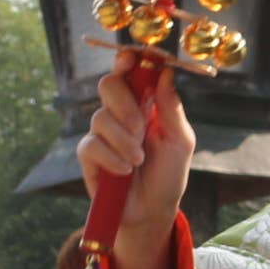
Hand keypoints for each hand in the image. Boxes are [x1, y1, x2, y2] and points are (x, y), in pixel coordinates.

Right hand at [79, 48, 196, 254]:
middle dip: (124, 104)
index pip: (130, 72)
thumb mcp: (180, 141)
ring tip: (138, 161)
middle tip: (141, 126)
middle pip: (107, 84)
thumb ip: (172, 108)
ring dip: (124, 140)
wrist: (153, 211)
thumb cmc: (168, 174)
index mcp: (143, 103)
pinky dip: (111, 158)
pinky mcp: (89, 155)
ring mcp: (102, 133)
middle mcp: (119, 113)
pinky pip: (91, 145)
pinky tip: (124, 171)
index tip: (132, 57)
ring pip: (100, 117)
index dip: (128, 59)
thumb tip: (166, 72)